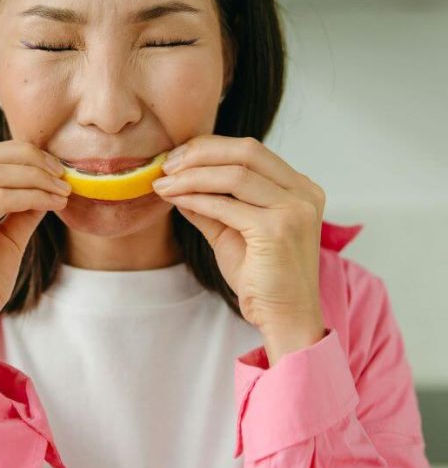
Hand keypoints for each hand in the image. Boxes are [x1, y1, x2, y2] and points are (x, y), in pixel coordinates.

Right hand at [0, 141, 70, 367]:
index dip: (18, 154)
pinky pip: (0, 199)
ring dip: (35, 177)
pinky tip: (53, 203)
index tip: (52, 166)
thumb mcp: (4, 237)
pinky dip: (32, 195)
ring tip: (62, 189)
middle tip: (62, 172)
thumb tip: (49, 180)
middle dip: (29, 158)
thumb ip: (20, 207)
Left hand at [152, 135, 326, 363]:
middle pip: (246, 151)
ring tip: (164, 183)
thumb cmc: (263, 280)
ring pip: (234, 174)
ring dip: (192, 176)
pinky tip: (176, 200)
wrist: (285, 319)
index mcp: (300, 188)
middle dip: (200, 153)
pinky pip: (226, 205)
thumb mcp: (232, 232)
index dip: (210, 147)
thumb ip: (210, 205)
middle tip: (167, 164)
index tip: (177, 156)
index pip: (251, 151)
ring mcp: (294, 210)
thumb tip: (176, 181)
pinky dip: (196, 199)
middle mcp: (303, 193)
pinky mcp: (277, 230)